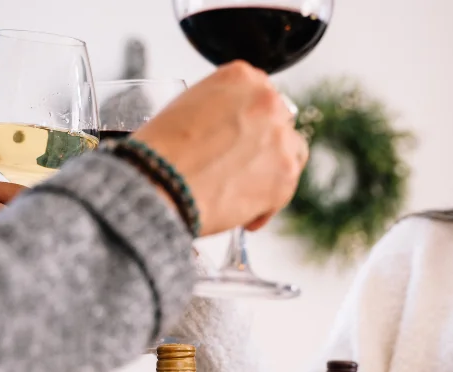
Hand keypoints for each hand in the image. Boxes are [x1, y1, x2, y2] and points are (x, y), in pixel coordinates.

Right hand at [133, 61, 307, 235]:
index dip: (252, 121)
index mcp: (242, 77)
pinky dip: (266, 204)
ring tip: (246, 188)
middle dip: (265, 143)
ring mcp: (281, 137)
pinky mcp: (286, 174)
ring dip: (274, 169)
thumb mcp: (188, 105)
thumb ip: (220, 108)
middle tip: (244, 165)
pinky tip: (243, 212)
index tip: (243, 137)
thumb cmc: (162, 149)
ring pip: (292, 152)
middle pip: (281, 122)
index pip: (261, 95)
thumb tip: (231, 128)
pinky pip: (286, 189)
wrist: (160, 181)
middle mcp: (267, 101)